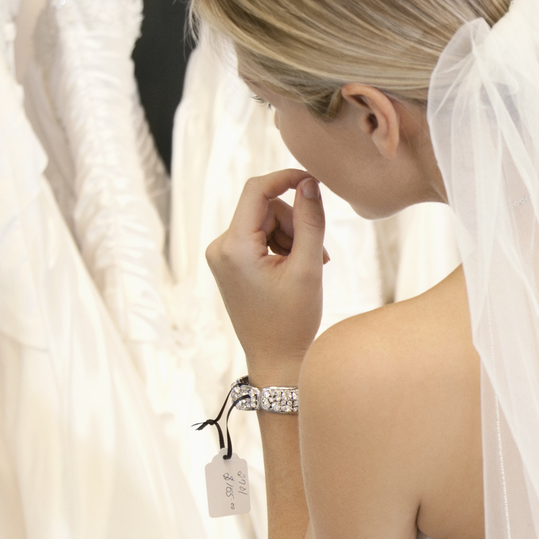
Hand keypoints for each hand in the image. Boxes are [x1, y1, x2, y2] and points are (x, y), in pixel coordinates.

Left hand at [207, 169, 329, 378]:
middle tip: (318, 250)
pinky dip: (280, 246)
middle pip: (263, 207)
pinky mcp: (228, 263)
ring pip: (263, 222)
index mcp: (234, 247)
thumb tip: (310, 183)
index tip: (314, 181)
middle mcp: (220, 247)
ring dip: (290, 235)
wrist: (276, 359)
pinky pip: (257, 237)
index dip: (286, 179)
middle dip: (294, 221)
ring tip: (309, 264)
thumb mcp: (309, 267)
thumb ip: (311, 221)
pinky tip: (295, 268)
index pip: (257, 190)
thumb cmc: (293, 320)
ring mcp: (221, 256)